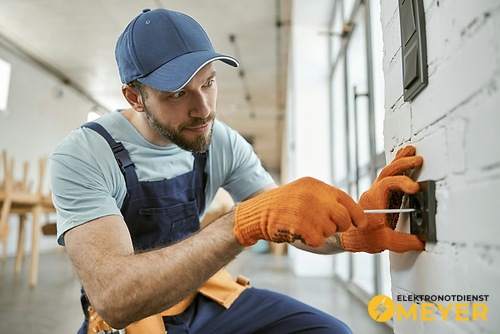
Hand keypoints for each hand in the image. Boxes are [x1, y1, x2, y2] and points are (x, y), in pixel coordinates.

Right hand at [233, 177, 366, 247]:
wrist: (259, 212)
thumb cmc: (283, 205)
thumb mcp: (304, 192)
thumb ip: (326, 199)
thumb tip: (351, 215)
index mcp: (317, 186)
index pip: (347, 200)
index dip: (357, 214)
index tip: (359, 223)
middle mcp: (316, 197)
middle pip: (344, 218)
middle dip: (340, 226)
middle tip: (327, 226)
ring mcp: (310, 213)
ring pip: (331, 231)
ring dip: (321, 232)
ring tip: (304, 224)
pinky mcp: (304, 228)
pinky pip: (319, 240)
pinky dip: (311, 240)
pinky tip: (298, 231)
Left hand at [340, 145, 424, 252]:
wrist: (350, 237)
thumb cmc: (362, 237)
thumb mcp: (384, 242)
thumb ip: (403, 241)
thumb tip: (421, 241)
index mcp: (374, 200)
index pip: (387, 184)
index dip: (402, 183)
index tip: (415, 188)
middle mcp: (374, 193)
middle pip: (387, 172)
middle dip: (402, 164)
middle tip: (417, 159)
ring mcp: (377, 192)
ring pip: (387, 172)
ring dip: (399, 161)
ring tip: (411, 151)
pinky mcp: (382, 195)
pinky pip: (389, 177)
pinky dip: (397, 168)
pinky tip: (405, 163)